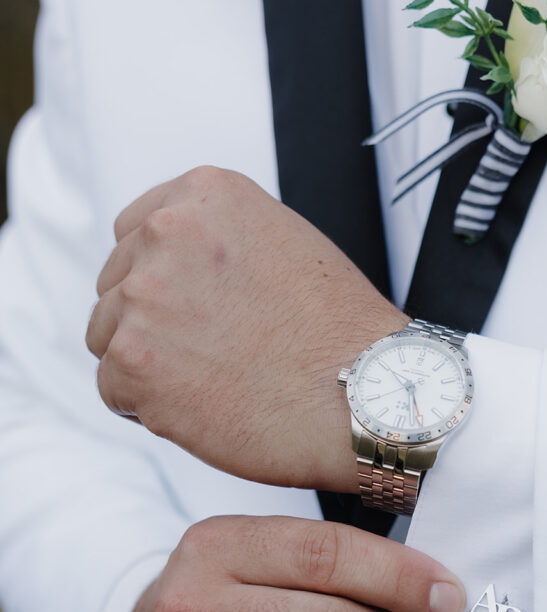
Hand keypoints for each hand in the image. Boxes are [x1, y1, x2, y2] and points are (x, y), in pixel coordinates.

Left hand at [86, 166, 408, 491]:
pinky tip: (207, 409)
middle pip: (116, 286)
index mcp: (204, 196)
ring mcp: (143, 297)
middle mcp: (165, 233)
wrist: (367, 397)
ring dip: (149, 366)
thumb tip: (176, 271)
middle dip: (154, 325)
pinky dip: (151, 409)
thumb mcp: (287, 244)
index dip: (163, 282)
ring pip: (108, 337)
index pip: (136, 232)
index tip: (193, 312)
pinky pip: (115, 390)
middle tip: (215, 357)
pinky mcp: (133, 361)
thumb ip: (220, 243)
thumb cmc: (342, 337)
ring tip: (215, 384)